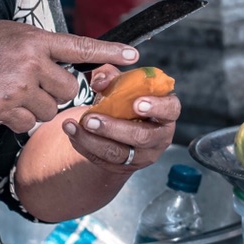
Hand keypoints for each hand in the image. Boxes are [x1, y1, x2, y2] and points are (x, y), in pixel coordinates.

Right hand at [0, 22, 138, 133]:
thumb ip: (37, 47)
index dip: (109, 53)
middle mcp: (32, 61)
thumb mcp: (10, 35)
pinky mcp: (6, 107)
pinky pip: (27, 124)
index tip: (133, 57)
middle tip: (33, 88)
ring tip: (9, 94)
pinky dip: (16, 121)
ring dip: (34, 110)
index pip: (80, 47)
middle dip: (56, 95)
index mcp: (36, 39)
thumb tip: (60, 62)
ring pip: (49, 110)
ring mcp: (20, 85)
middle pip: (68, 89)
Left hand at [60, 65, 180, 172]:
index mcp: (166, 111)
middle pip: (142, 136)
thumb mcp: (122, 85)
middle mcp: (159, 136)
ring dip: (94, 140)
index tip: (137, 103)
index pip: (170, 109)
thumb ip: (112, 76)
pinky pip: (104, 161)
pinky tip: (73, 134)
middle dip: (114, 128)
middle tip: (91, 118)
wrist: (120, 126)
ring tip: (75, 126)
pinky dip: (85, 147)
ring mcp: (143, 155)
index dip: (156, 107)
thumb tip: (99, 80)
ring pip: (120, 153)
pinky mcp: (125, 167)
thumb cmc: (128, 101)